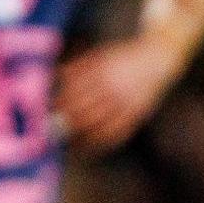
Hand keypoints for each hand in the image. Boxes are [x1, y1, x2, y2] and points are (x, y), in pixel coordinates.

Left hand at [55, 35, 183, 152]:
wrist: (157, 59)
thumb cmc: (123, 57)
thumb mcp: (100, 55)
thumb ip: (79, 65)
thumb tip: (56, 76)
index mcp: (102, 71)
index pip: (74, 90)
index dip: (59, 103)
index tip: (46, 111)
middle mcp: (114, 88)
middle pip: (84, 110)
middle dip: (66, 122)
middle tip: (51, 130)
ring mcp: (126, 103)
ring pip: (99, 125)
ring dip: (80, 135)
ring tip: (66, 142)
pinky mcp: (136, 115)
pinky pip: (116, 133)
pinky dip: (101, 143)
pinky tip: (88, 147)